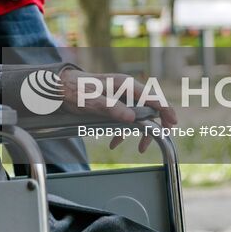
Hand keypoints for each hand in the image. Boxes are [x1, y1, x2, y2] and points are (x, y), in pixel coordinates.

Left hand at [59, 68, 176, 153]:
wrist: (58, 87)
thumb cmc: (74, 91)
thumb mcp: (93, 102)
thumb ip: (113, 109)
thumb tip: (132, 118)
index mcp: (124, 84)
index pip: (151, 96)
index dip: (164, 109)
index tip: (172, 122)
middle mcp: (124, 87)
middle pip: (148, 105)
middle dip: (154, 123)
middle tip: (161, 137)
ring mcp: (118, 94)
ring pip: (137, 113)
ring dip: (139, 131)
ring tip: (141, 148)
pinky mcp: (111, 101)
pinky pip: (124, 116)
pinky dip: (123, 130)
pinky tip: (115, 142)